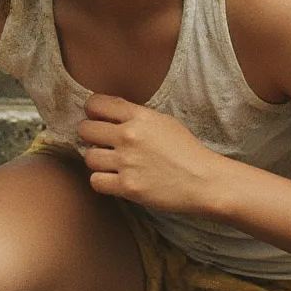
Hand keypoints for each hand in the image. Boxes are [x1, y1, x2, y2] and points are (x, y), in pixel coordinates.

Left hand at [77, 94, 218, 214]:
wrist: (204, 180)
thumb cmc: (187, 151)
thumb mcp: (164, 122)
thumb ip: (136, 117)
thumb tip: (110, 116)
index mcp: (140, 116)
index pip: (97, 104)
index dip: (92, 111)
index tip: (96, 118)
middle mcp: (129, 136)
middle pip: (85, 130)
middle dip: (91, 136)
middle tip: (102, 143)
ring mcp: (127, 161)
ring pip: (88, 157)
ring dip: (97, 161)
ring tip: (110, 164)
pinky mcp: (127, 186)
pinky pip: (95, 181)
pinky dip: (102, 181)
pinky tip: (114, 179)